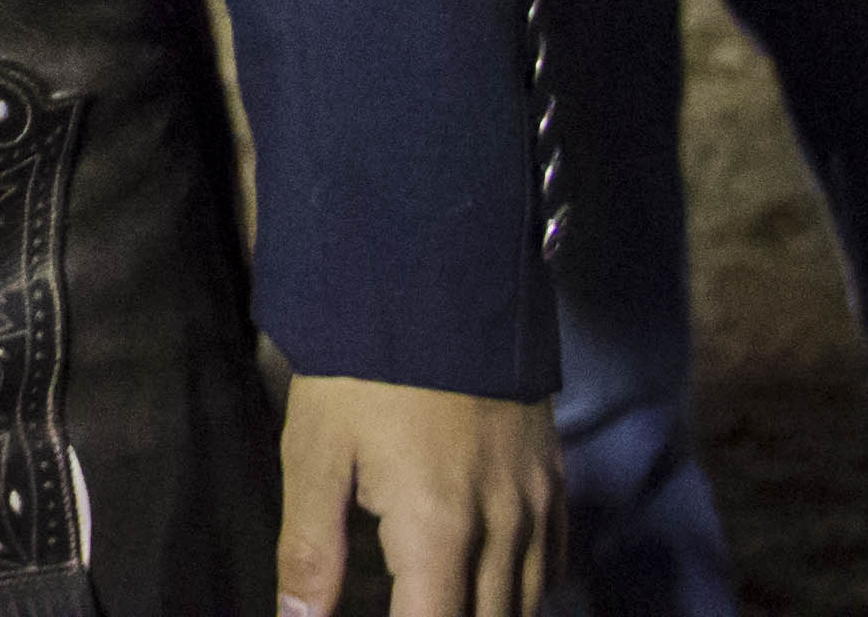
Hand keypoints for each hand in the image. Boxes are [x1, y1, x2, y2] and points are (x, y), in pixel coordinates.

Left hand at [277, 375, 557, 616]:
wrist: (436, 283)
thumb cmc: (362, 371)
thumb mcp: (316, 453)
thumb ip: (311, 549)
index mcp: (438, 530)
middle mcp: (503, 530)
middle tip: (405, 602)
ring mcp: (538, 505)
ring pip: (527, 602)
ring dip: (485, 614)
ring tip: (438, 600)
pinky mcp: (555, 480)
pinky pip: (553, 562)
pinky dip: (524, 588)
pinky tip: (489, 584)